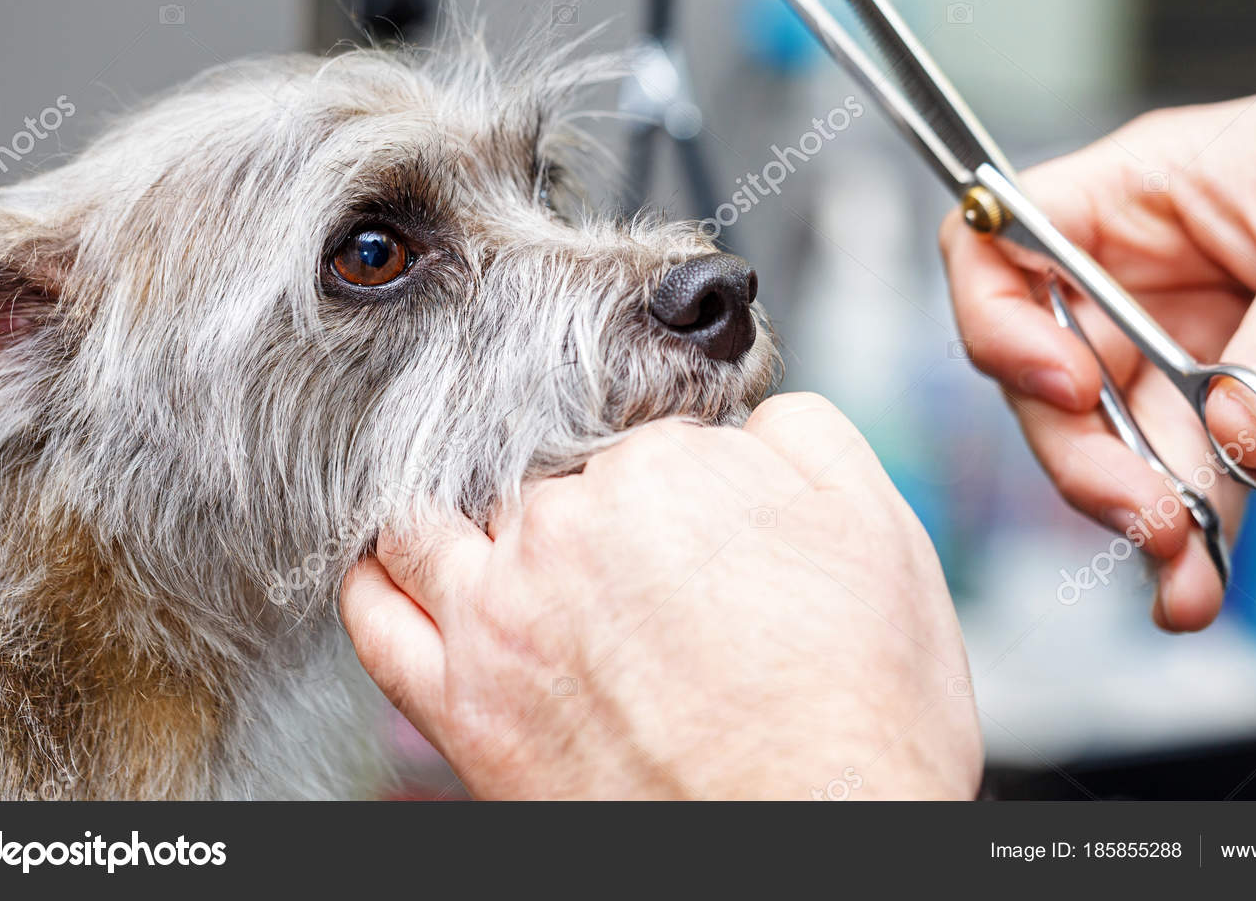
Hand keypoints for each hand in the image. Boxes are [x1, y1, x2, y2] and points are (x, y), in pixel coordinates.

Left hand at [340, 393, 981, 799]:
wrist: (812, 840)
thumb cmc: (854, 710)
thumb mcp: (879, 528)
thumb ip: (804, 434)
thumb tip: (755, 416)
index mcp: (660, 469)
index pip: (639, 427)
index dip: (673, 465)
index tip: (691, 507)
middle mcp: (565, 529)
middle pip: (536, 466)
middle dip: (574, 486)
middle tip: (618, 537)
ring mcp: (501, 615)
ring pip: (433, 517)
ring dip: (454, 506)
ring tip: (486, 521)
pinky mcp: (462, 704)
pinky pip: (375, 616)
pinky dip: (377, 577)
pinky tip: (400, 569)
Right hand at [940, 64, 1255, 631]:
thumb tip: (1230, 440)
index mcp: (1146, 192)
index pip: (1004, 242)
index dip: (998, 317)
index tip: (1061, 384)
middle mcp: (1146, 269)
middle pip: (1048, 369)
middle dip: (1083, 451)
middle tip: (1141, 514)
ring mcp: (1190, 338)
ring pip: (1120, 440)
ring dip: (1143, 513)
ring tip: (1185, 577)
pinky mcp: (1243, 398)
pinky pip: (1196, 472)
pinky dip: (1199, 530)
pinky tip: (1203, 578)